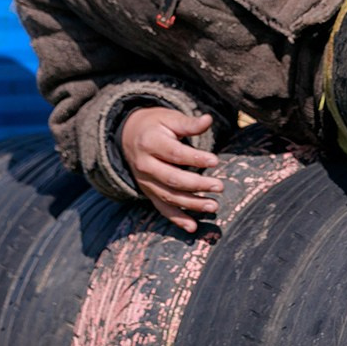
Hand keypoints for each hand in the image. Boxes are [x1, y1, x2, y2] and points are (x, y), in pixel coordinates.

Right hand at [121, 107, 221, 231]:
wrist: (127, 136)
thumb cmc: (155, 125)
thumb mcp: (169, 118)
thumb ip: (188, 123)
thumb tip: (208, 119)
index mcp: (150, 143)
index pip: (174, 153)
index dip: (195, 158)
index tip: (215, 161)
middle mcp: (145, 165)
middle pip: (172, 178)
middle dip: (197, 184)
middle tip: (219, 186)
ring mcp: (145, 182)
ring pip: (169, 196)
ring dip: (191, 204)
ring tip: (213, 206)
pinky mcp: (148, 192)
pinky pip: (162, 208)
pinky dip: (177, 219)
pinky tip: (193, 227)